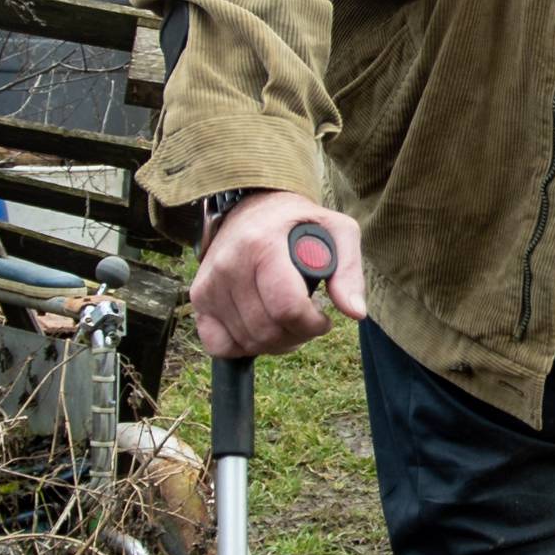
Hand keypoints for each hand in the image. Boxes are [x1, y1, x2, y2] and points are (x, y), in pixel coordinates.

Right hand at [191, 189, 365, 358]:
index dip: (313, 325)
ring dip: (274, 343)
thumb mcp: (336, 231)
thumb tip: (355, 312)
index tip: (323, 318)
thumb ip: (349, 270)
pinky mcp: (199, 298)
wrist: (251, 207)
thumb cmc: (298, 223)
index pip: (287, 308)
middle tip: (306, 320)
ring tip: (285, 320)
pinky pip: (219, 345)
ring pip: (248, 342)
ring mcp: (209, 284)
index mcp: (262, 245)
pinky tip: (260, 328)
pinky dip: (244, 347)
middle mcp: (229, 265)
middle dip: (297, 335)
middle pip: (268, 331)